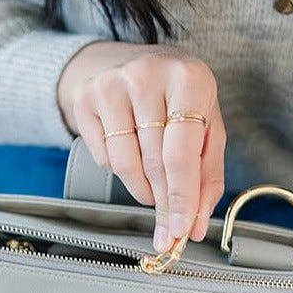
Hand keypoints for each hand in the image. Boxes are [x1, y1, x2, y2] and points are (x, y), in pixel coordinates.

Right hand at [58, 43, 225, 251]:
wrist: (132, 62)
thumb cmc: (178, 99)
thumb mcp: (206, 127)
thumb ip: (207, 176)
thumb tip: (195, 226)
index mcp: (189, 79)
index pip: (181, 154)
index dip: (181, 198)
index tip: (180, 230)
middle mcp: (147, 75)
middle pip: (153, 162)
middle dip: (163, 201)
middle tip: (168, 227)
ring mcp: (111, 85)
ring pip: (124, 164)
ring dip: (141, 189)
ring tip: (152, 185)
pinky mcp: (85, 98)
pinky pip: (103, 157)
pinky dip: (119, 168)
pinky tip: (131, 152)